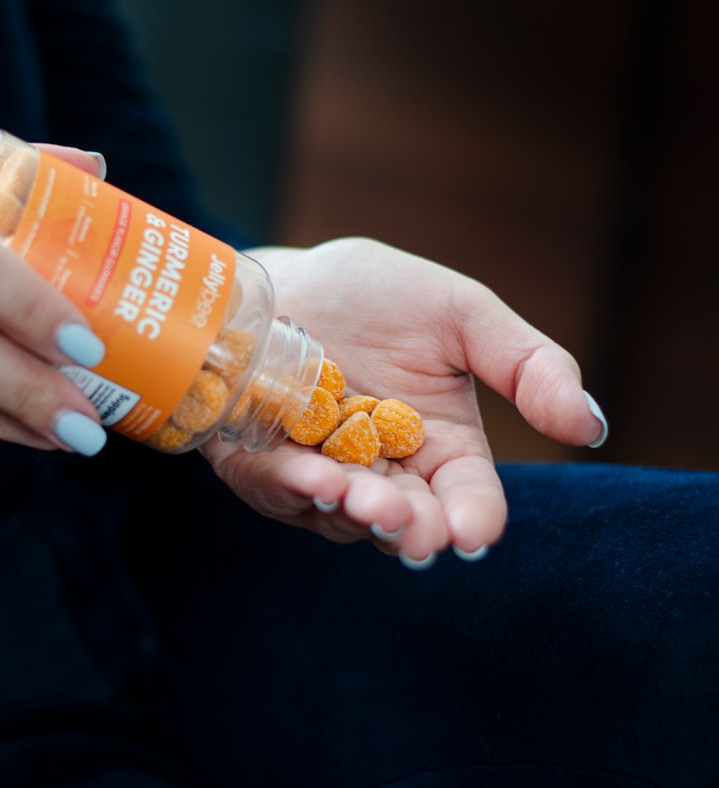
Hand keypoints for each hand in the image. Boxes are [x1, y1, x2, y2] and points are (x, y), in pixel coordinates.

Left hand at [200, 238, 606, 564]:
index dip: (475, 518)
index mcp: (440, 447)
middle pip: (407, 518)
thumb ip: (527, 366)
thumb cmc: (375, 296)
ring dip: (353, 512)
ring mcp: (321, 476)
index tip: (475, 532)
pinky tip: (312, 478)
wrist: (287, 276)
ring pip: (341, 514)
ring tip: (363, 500)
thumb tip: (592, 428)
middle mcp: (383, 473)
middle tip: (417, 531)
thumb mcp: (461, 316)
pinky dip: (293, 487)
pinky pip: (277, 487)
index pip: (467, 496)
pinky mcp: (263, 466)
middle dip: (412, 528)